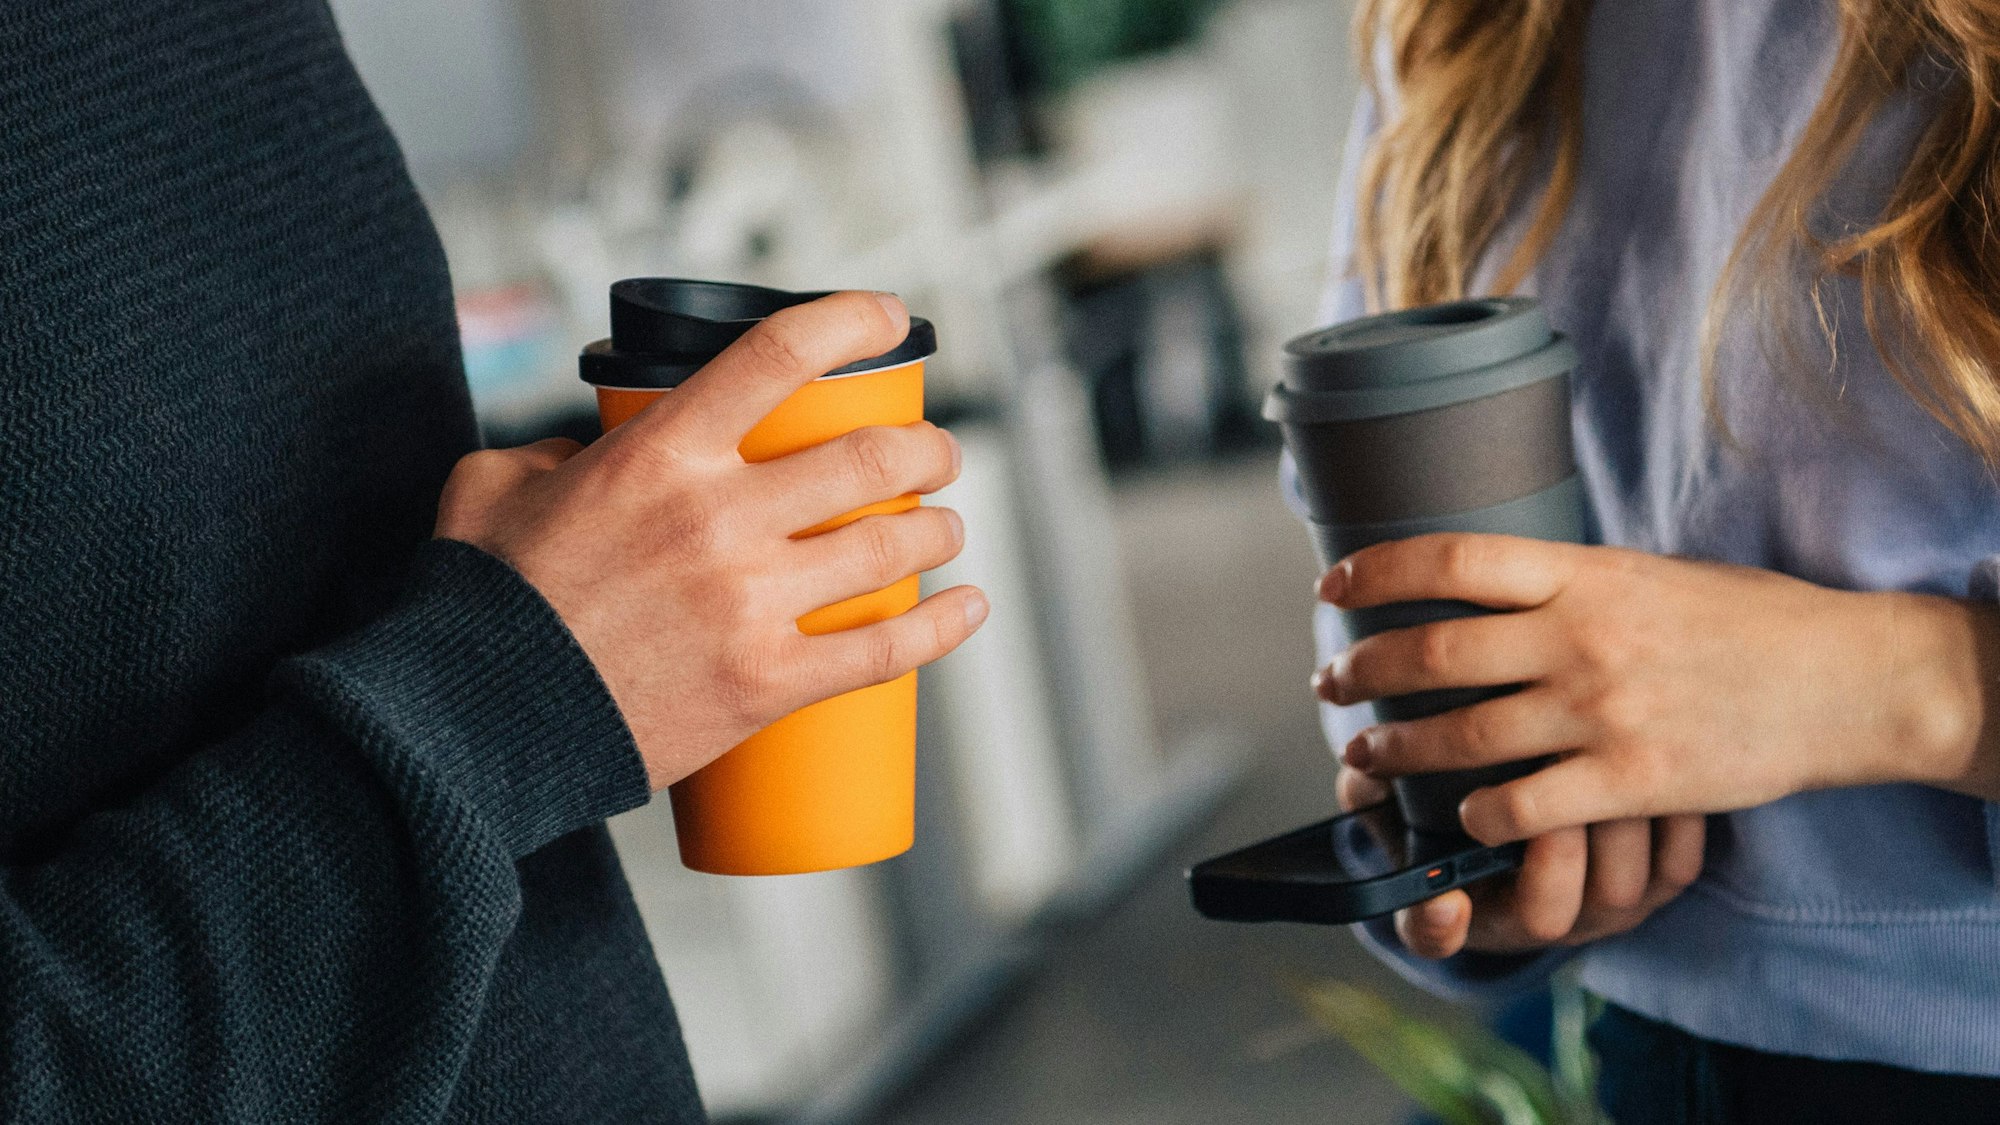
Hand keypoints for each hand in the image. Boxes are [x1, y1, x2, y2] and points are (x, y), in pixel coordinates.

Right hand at [434, 291, 987, 790]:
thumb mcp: (493, 488)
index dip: (852, 321)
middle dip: (926, 448)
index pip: (780, 355)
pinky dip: (942, 626)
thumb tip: (587, 450)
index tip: (891, 317)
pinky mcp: (766, 683)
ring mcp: (749, 603)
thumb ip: (547, 452)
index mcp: (660, 455)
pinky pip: (882, 651)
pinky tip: (968, 607)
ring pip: (889, 546)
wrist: (474, 726)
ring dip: (939, 529)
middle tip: (938, 454)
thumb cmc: (483, 605)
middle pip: (867, 458)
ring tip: (948, 526)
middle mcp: (718, 518)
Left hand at [1315, 533, 1991, 843]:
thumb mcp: (1648, 573)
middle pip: (1433, 654)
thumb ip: (1568, 580)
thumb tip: (1483, 578)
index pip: (1452, 560)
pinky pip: (1521, 806)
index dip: (1378, 571)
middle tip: (1330, 687)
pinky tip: (1461, 816)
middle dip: (1362, 673)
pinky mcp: (1630, 781)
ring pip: (1461, 738)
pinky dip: (1477, 815)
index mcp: (1584, 573)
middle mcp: (1582, 637)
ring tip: (1367, 758)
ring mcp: (1603, 711)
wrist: (1844, 678)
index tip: (1333, 586)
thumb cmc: (1745, 620)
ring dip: (1397, 752)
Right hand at [1337, 767, 1702, 957]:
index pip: (1437, 932)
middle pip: (1547, 913)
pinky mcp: (1664, 879)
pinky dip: (1667, 813)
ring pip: (1618, 885)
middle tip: (1539, 778)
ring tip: (1601, 753)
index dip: (1437, 922)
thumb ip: (1379, 785)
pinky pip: (1678, 860)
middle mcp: (1539, 920)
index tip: (1438, 896)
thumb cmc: (1465, 790)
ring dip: (1608, 819)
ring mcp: (1606, 905)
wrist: (1549, 794)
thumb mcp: (1405, 792)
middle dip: (1545, 844)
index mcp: (1464, 905)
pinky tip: (1651, 755)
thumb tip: (1362, 764)